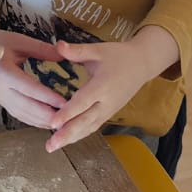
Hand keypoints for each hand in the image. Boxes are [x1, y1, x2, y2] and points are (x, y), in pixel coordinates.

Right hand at [0, 19, 64, 125]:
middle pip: (26, 107)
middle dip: (48, 115)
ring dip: (42, 121)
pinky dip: (34, 120)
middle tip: (69, 120)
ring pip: (23, 115)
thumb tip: (64, 55)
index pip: (29, 88)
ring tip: (63, 124)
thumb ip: (41, 49)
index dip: (47, 97)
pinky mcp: (0, 102)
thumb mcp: (18, 41)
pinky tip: (47, 122)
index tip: (65, 103)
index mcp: (3, 72)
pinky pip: (18, 115)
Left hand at [45, 27, 178, 152]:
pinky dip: (80, 134)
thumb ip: (77, 51)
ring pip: (89, 127)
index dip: (68, 113)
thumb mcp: (98, 50)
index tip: (53, 123)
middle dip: (67, 134)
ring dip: (71, 138)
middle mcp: (107, 101)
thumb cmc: (118, 55)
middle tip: (50, 145)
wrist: (142, 64)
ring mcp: (109, 110)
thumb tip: (58, 44)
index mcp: (103, 85)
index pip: (83, 102)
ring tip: (53, 146)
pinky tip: (66, 140)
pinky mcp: (109, 113)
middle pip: (85, 121)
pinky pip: (93, 126)